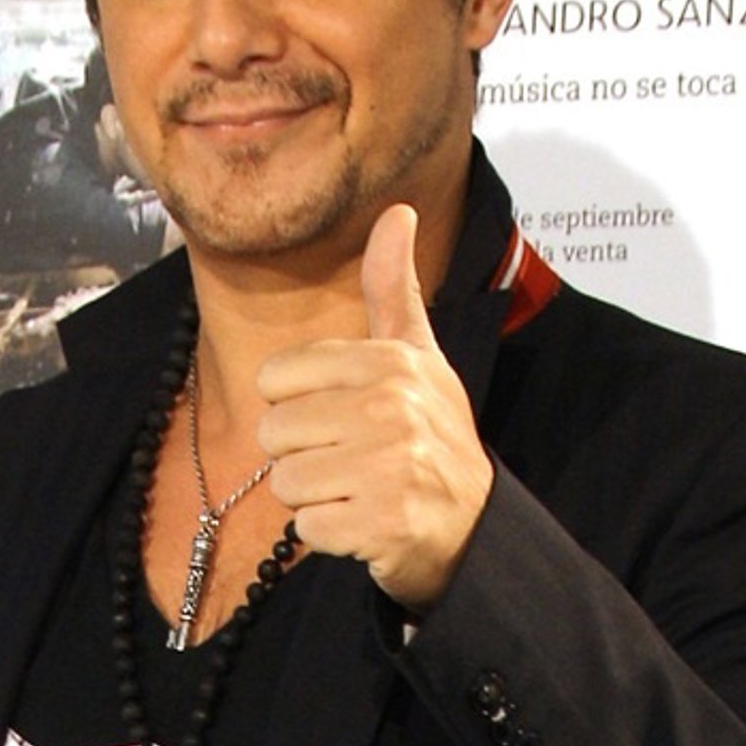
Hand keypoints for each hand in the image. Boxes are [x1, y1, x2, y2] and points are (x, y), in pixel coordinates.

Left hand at [256, 204, 492, 612]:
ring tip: (355, 489)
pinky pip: (306, 530)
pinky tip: (363, 522)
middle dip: (300, 454)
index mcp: (389, 362)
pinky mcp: (384, 524)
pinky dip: (328, 535)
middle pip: (272, 432)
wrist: (474, 522)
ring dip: (311, 497)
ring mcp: (389, 468)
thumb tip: (397, 211)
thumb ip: (392, 288)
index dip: (296, 404)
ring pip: (285, 483)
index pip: (274, 378)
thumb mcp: (418, 355)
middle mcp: (391, 409)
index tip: (338, 415)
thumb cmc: (432, 433)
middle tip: (347, 459)